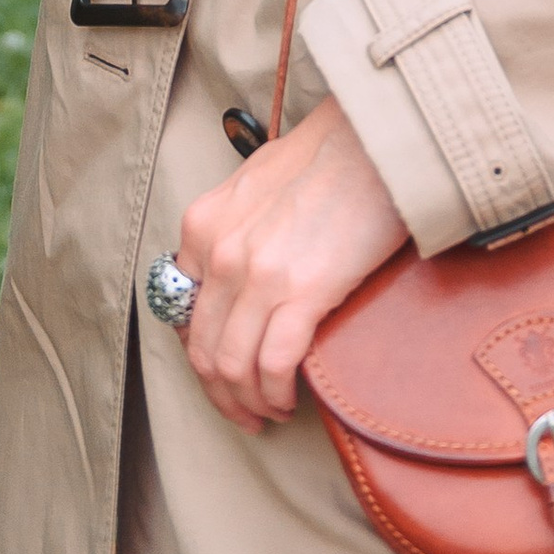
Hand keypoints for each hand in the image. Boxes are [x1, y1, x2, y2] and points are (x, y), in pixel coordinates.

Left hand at [171, 97, 408, 432]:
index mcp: (203, 226)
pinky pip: (273, 365)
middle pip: (204, 350)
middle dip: (221, 394)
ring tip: (270, 413)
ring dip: (248, 403)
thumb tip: (235, 270)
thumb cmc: (324, 155)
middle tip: (244, 413)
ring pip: (233, 366)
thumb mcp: (254, 183)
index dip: (201, 357)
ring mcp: (258, 274)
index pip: (183, 314)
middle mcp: (220, 252)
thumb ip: (234, 228)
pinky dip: (276, 394)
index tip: (222, 376)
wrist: (370, 139)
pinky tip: (290, 400)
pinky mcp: (302, 291)